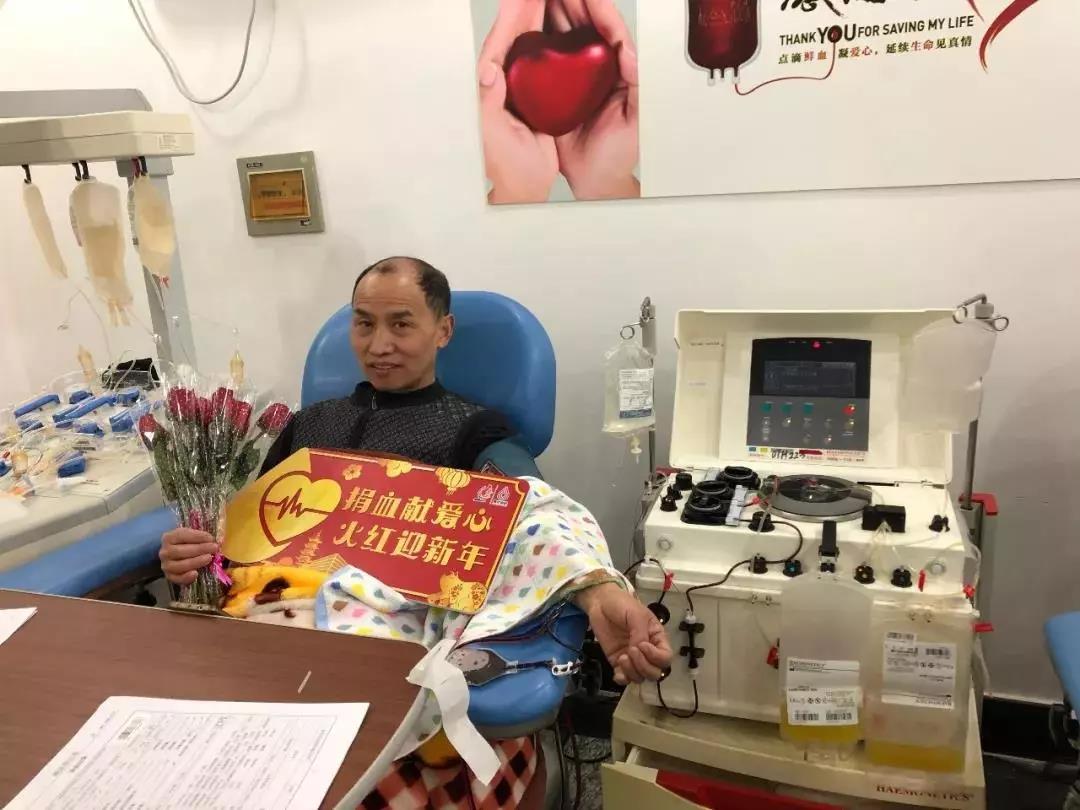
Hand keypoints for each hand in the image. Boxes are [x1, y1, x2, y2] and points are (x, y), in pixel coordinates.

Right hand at [160, 528, 217, 585]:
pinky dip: (186, 577)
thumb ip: (199, 537)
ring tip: (209, 558)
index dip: (197, 536)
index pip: (182, 535)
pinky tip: (196, 574)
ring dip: (196, 562)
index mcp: (169, 538)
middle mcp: (165, 552)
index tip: (211, 538)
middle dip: (199, 549)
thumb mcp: (190, 536)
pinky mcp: (170, 577)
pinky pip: (177, 578)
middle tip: (214, 548)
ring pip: (179, 565)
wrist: (176, 556)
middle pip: (180, 551)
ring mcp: (166, 565)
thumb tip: (212, 540)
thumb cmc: (186, 543)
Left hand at [478, 0, 558, 203]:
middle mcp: (506, 78)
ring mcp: (524, 84)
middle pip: (518, 29)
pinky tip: (566, 23)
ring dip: (543, 12)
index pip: (503, 35)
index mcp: (492, 82)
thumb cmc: (508, 167)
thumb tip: (487, 71)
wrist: (524, 187)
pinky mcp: (541, 94)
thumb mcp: (494, 135)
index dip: (516, 9)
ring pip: (533, 37)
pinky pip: (548, 56)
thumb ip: (487, 102)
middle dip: (530, 3)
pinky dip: (556, 34)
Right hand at [547, 0, 640, 199]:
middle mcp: (591, 68)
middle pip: (581, 24)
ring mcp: (570, 77)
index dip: (597, 6)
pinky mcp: (550, 90)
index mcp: (614, 69)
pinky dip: (534, 40)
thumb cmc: (618, 153)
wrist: (593, 179)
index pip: (608, 29)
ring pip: (561, 35)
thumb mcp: (635, 117)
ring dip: (551, 11)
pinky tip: (526, 25)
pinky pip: (542, 60)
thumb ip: (636, 82)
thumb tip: (627, 50)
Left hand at [576, 582, 671, 683]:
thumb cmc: (622, 604)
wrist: (600, 603)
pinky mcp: (617, 662)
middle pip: (655, 672)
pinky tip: (618, 669)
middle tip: (630, 651)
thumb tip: (639, 650)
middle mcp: (647, 651)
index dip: (656, 657)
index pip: (665, 657)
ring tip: (622, 657)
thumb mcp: (636, 614)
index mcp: (656, 638)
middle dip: (644, 666)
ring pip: (640, 677)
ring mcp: (632, 658)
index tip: (642, 645)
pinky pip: (624, 679)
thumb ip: (640, 633)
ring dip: (633, 672)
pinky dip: (622, 678)